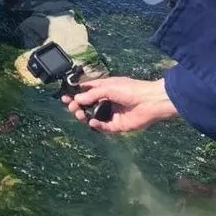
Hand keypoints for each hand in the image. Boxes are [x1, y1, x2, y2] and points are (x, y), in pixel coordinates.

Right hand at [61, 77, 178, 133]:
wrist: (150, 101)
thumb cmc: (131, 89)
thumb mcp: (108, 87)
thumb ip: (92, 94)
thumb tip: (76, 99)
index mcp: (103, 89)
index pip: (85, 92)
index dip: (75, 94)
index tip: (65, 97)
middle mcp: (106, 101)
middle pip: (86, 106)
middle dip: (76, 106)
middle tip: (71, 107)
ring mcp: (111, 114)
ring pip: (92, 117)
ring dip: (84, 116)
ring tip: (80, 114)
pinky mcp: (117, 125)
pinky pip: (103, 127)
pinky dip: (96, 126)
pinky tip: (93, 122)